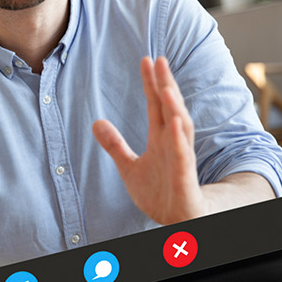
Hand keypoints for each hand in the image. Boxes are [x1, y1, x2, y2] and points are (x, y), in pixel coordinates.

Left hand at [93, 57, 204, 223]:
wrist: (177, 222)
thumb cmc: (160, 194)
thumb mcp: (129, 167)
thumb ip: (115, 145)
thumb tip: (96, 122)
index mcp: (162, 139)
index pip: (157, 105)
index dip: (152, 83)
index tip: (147, 60)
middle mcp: (173, 144)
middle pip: (170, 109)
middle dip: (165, 85)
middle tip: (159, 61)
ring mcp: (181, 159)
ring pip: (180, 128)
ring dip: (174, 107)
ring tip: (166, 87)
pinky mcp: (185, 178)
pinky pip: (184, 156)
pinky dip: (181, 140)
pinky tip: (177, 123)